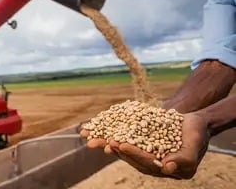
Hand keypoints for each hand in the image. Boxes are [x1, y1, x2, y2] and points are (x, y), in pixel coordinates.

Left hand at [80, 112, 209, 178]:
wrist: (195, 123)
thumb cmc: (197, 133)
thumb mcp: (195, 144)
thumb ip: (185, 158)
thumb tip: (167, 168)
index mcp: (167, 169)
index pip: (148, 163)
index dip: (134, 154)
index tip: (122, 144)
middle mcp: (155, 165)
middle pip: (133, 159)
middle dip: (117, 150)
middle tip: (103, 142)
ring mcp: (148, 154)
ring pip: (127, 151)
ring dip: (110, 145)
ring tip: (95, 140)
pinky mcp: (142, 144)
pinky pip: (127, 140)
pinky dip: (114, 136)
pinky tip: (102, 132)